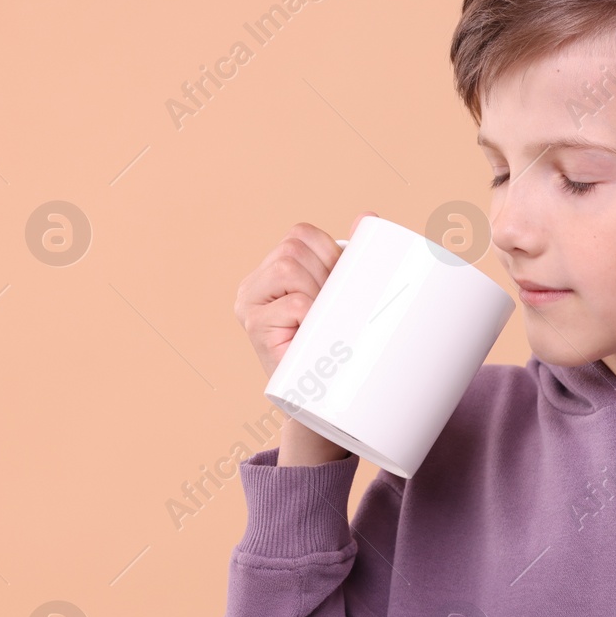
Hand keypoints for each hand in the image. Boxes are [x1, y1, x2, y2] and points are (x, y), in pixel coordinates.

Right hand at [234, 211, 378, 378]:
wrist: (320, 400)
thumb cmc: (330, 345)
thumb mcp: (339, 296)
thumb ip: (348, 258)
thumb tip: (367, 216)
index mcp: (270, 271)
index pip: (299, 235)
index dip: (328, 252)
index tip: (341, 281)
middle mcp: (251, 285)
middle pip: (292, 249)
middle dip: (323, 273)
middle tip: (332, 305)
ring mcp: (248, 307)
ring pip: (289, 269)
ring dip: (317, 291)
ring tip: (322, 318)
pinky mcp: (255, 328)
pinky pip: (294, 304)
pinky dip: (312, 314)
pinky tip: (312, 332)